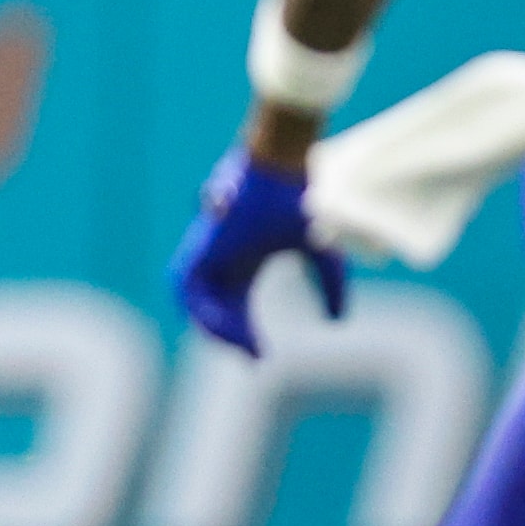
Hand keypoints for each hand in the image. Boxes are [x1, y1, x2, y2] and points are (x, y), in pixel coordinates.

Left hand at [169, 145, 346, 357]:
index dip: (244, 333)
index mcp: (243, 261)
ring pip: (196, 303)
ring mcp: (208, 252)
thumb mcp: (323, 255)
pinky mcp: (199, 246)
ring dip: (213, 326)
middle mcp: (222, 259)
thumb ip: (329, 286)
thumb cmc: (301, 202)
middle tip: (251, 358)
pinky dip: (202, 309)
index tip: (261, 357)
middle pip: (215, 311)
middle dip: (230, 337)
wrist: (282, 168)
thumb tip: (336, 322)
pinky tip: (226, 326)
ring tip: (239, 344)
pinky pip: (188, 288)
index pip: (234, 308)